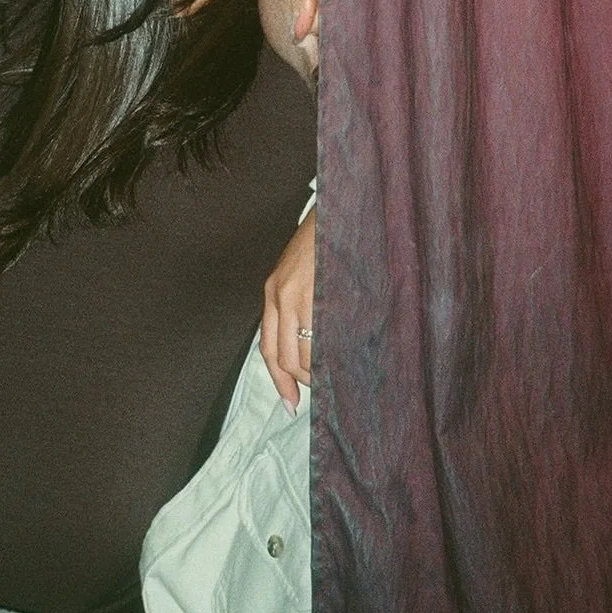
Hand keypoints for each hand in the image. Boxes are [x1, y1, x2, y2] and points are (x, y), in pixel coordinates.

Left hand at [260, 207, 315, 410]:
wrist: (334, 209)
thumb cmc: (322, 242)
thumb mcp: (298, 273)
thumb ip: (296, 304)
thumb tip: (307, 344)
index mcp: (272, 293)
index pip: (268, 349)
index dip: (279, 381)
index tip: (291, 403)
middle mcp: (279, 295)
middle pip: (284, 356)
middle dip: (301, 381)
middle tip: (320, 391)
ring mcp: (298, 293)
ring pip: (302, 351)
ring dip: (317, 372)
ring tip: (334, 377)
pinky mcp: (318, 290)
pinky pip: (321, 334)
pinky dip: (330, 353)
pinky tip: (342, 358)